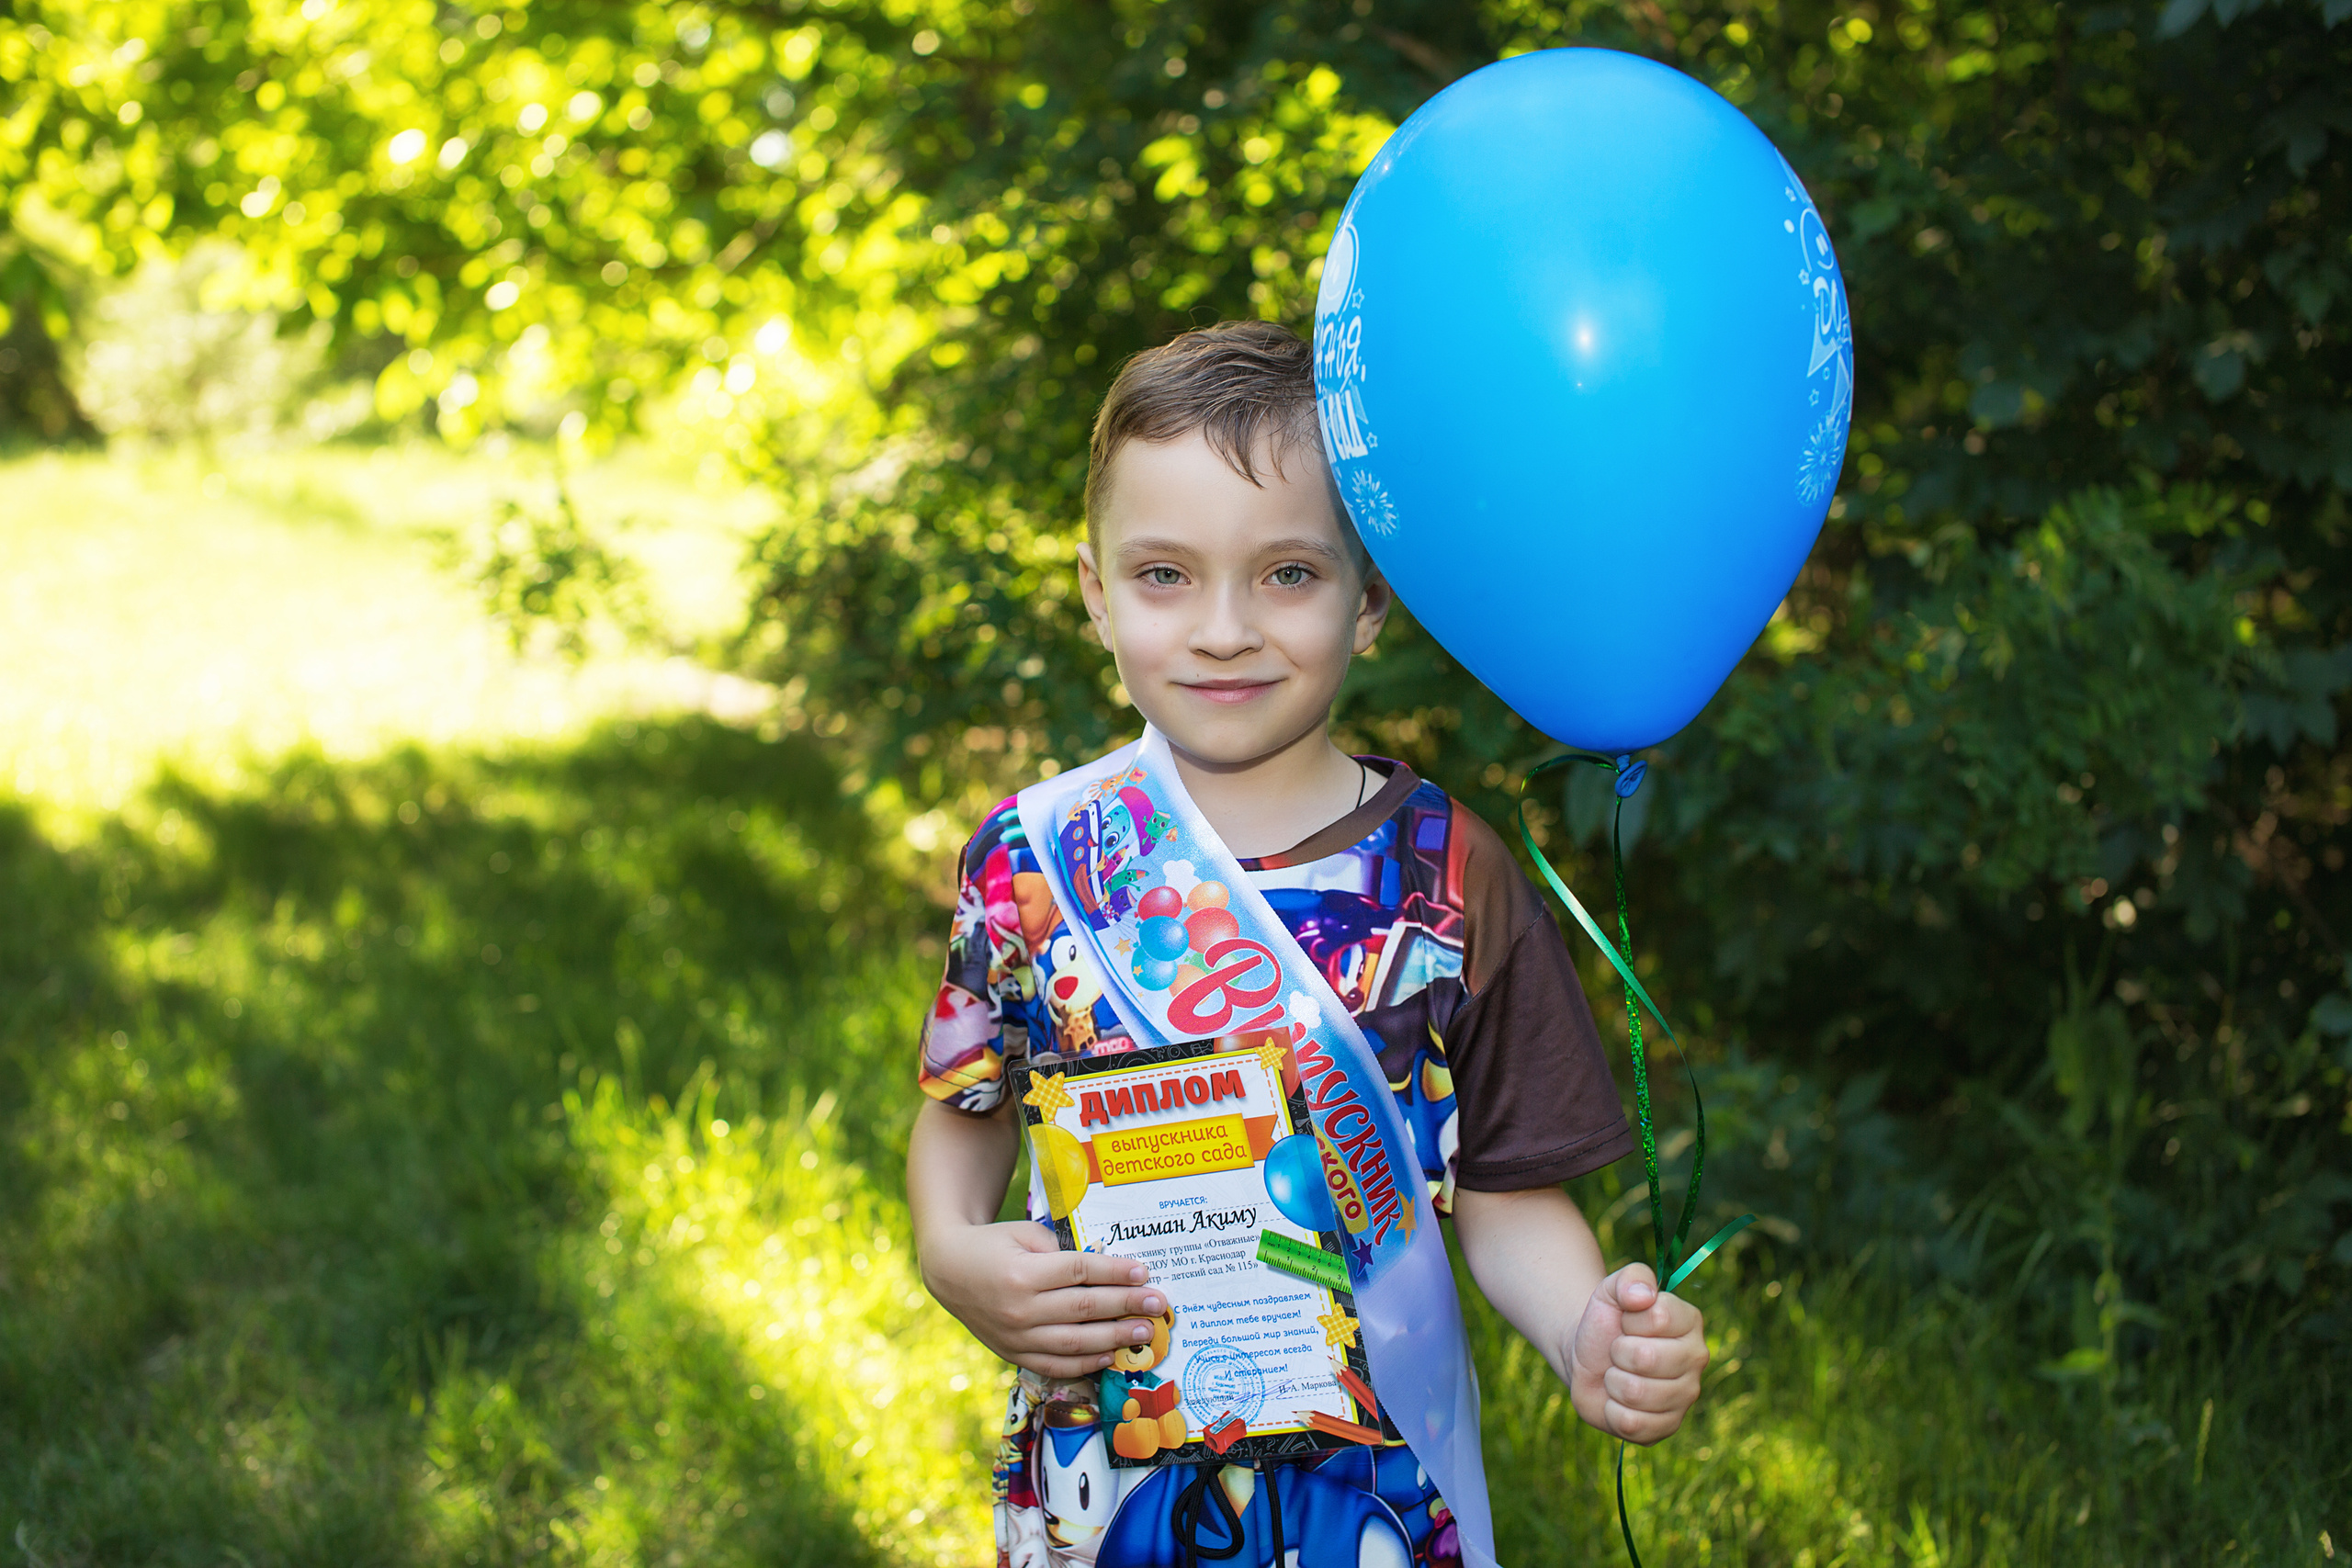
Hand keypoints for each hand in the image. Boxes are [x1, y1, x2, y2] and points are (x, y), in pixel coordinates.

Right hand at [919, 1219, 1163, 1377]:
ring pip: (1075, 1342)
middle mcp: (1019, 1309)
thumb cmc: (993, 1244)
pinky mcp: (1012, 1353)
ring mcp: (1016, 1336)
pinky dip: (1085, 1362)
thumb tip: (1106, 1268)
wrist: (949, 1270)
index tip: (1143, 1272)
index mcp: (1023, 1273)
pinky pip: (1055, 1364)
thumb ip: (1061, 1251)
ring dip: (1115, 1338)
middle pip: (1084, 1309)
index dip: (1115, 1272)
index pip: (1080, 1272)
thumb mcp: (1025, 1234)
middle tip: (1156, 1304)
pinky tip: (1110, 1354)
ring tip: (1144, 1333)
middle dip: (1126, 1306)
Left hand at [1567, 1263, 1708, 1444]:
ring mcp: (1685, 1397)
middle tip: (1619, 1351)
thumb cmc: (1607, 1321)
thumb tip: (1643, 1296)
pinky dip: (1611, 1411)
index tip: (1626, 1321)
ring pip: (1635, 1392)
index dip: (1629, 1319)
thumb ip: (1630, 1278)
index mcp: (1689, 1321)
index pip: (1658, 1317)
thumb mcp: (1611, 1289)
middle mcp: (1696, 1359)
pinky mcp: (1666, 1428)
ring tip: (1618, 1374)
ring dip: (1613, 1381)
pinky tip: (1618, 1400)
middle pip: (1645, 1358)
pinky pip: (1630, 1423)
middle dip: (1617, 1351)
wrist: (1588, 1357)